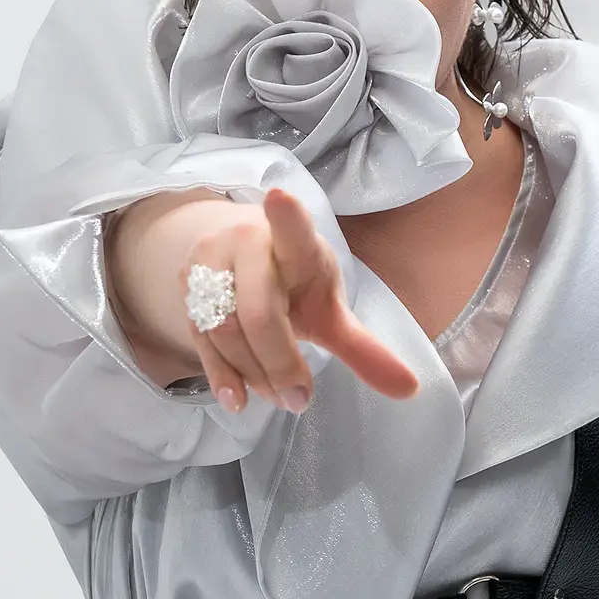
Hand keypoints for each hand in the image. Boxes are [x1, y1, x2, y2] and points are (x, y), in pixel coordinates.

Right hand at [107, 184, 418, 413]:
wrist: (234, 259)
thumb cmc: (294, 283)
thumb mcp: (329, 308)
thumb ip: (363, 348)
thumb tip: (410, 389)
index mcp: (295, 243)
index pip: (293, 230)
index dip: (287, 218)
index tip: (280, 197)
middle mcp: (247, 245)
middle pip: (256, 310)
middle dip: (280, 360)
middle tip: (300, 400)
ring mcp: (210, 267)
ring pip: (225, 329)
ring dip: (254, 373)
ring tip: (280, 397)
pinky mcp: (188, 293)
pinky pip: (200, 340)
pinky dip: (222, 375)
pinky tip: (238, 400)